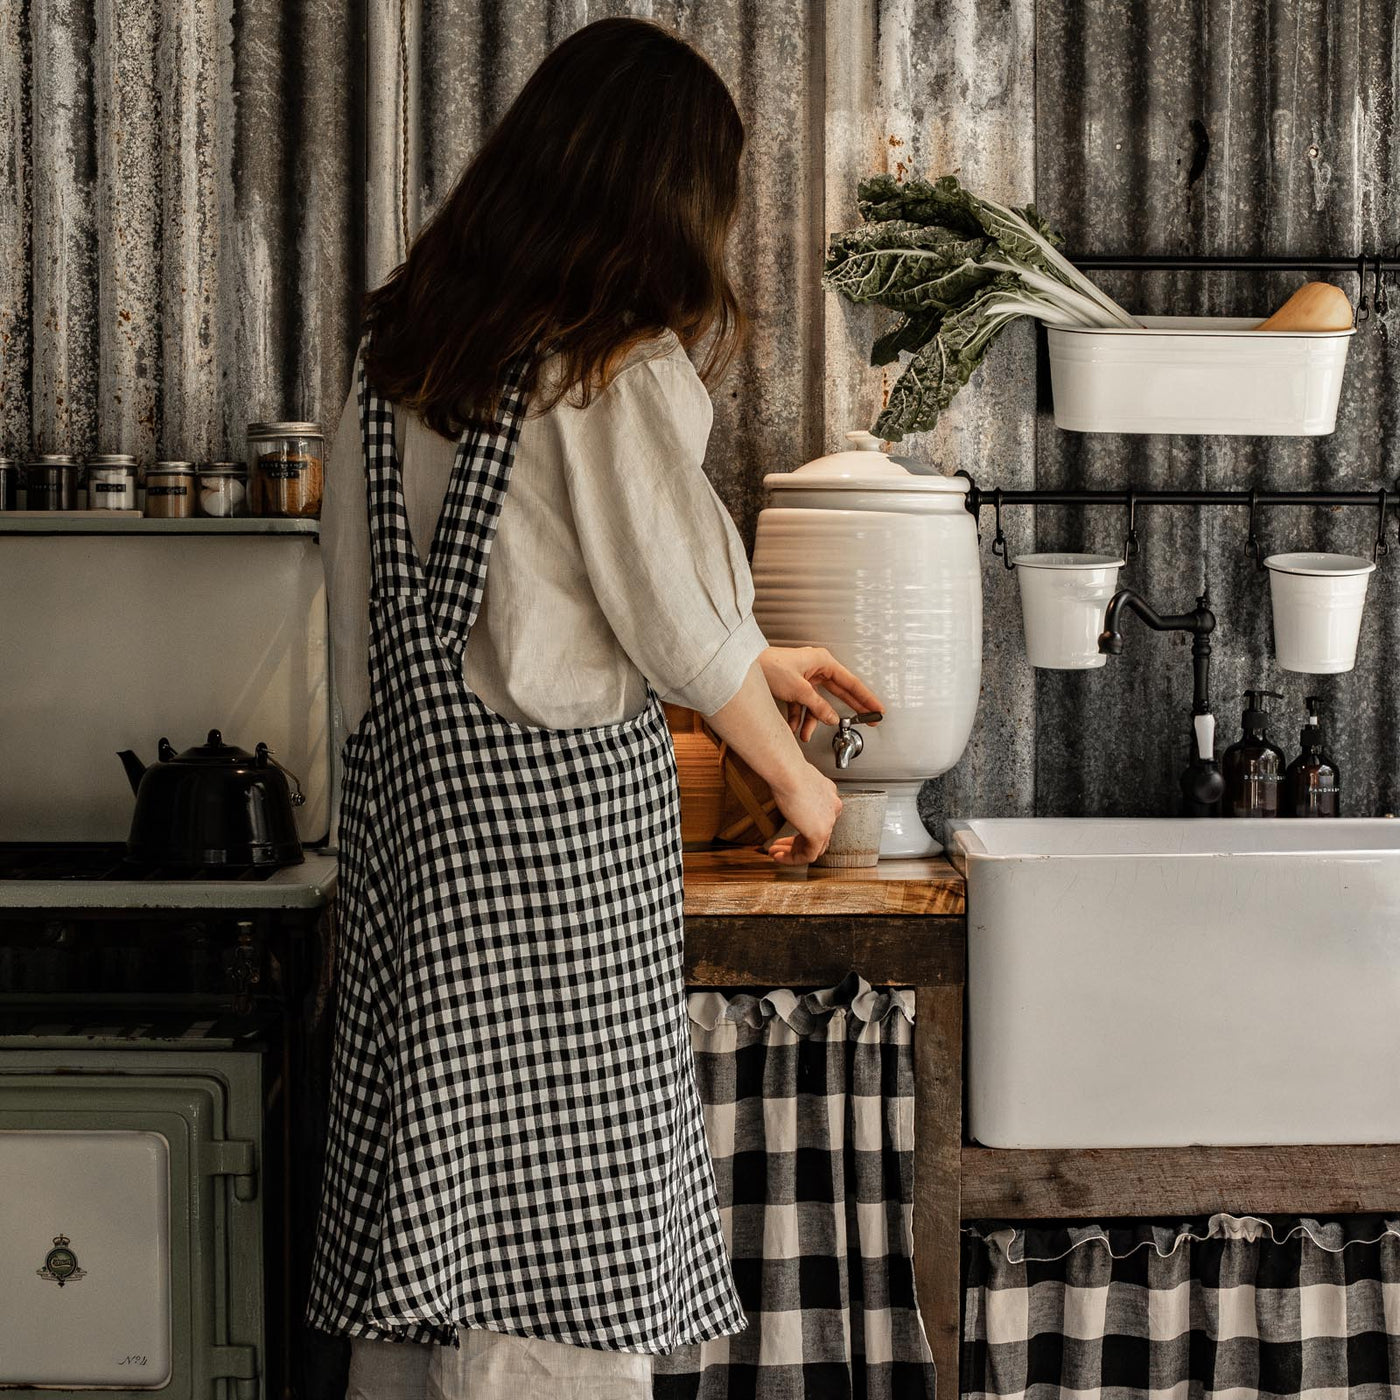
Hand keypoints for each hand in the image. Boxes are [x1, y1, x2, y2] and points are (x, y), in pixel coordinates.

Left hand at [758, 646, 883, 741]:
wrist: (745, 667)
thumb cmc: (769, 666)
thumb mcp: (799, 689)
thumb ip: (818, 706)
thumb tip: (831, 718)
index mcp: (823, 662)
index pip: (851, 682)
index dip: (865, 698)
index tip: (877, 708)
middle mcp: (816, 669)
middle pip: (839, 692)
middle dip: (849, 709)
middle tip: (868, 720)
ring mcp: (805, 678)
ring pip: (817, 703)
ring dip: (811, 720)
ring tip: (806, 733)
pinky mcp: (794, 686)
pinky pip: (803, 705)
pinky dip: (798, 717)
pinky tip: (793, 727)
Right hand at [768, 763, 842, 865]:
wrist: (788, 772)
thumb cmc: (789, 772)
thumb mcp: (795, 782)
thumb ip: (796, 792)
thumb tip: (787, 795)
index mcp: (829, 796)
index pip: (820, 820)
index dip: (801, 828)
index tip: (787, 832)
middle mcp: (832, 809)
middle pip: (818, 835)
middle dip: (795, 843)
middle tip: (779, 846)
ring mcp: (828, 822)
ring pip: (815, 847)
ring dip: (793, 853)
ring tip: (776, 854)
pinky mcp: (819, 833)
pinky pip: (809, 855)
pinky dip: (793, 859)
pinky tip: (780, 857)